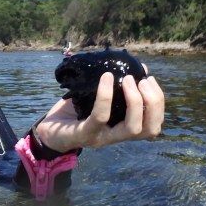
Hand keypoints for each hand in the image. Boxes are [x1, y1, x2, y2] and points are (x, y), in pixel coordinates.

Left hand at [36, 69, 163, 153]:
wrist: (47, 130)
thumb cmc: (74, 112)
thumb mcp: (97, 97)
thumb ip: (116, 87)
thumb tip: (139, 68)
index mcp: (122, 128)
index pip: (153, 125)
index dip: (158, 103)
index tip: (150, 79)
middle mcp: (116, 137)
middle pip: (149, 129)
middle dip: (153, 103)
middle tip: (142, 80)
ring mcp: (101, 137)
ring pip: (132, 128)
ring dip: (135, 101)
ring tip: (128, 80)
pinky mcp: (84, 134)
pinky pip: (100, 116)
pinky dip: (105, 96)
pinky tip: (105, 78)